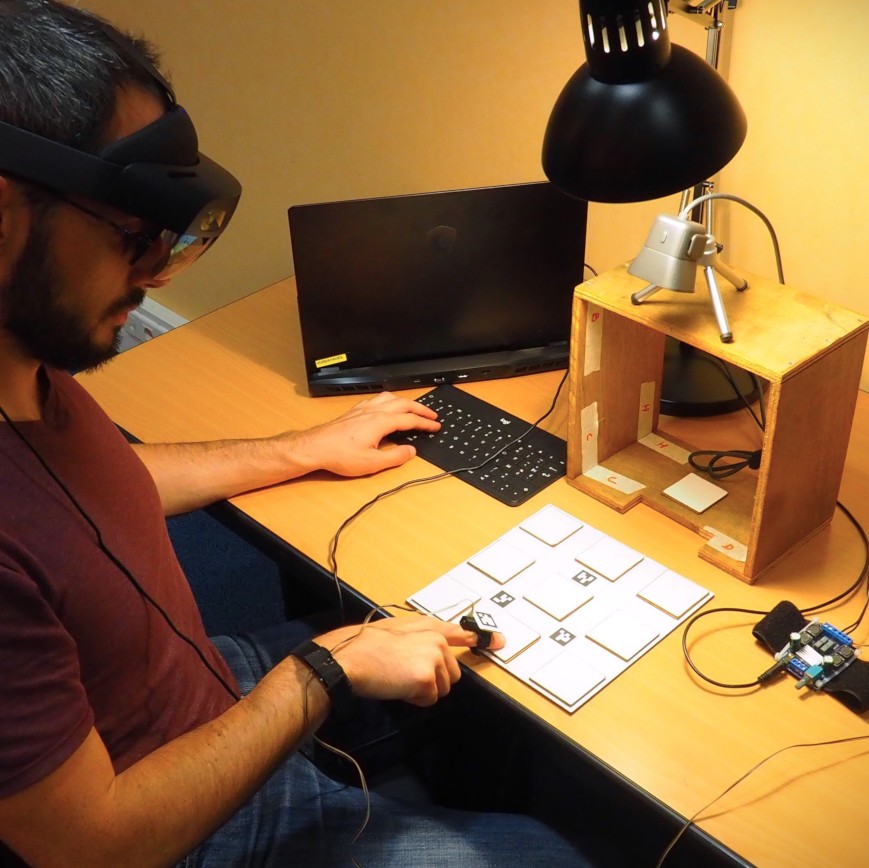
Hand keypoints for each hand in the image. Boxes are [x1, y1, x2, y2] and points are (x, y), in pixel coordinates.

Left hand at [286, 392, 439, 476]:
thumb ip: (395, 457)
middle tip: (432, 415)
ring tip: (413, 408)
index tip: (435, 426)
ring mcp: (363, 409)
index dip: (425, 423)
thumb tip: (410, 451)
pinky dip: (389, 400)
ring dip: (405, 401)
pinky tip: (386, 406)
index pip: (409, 420)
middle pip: (403, 404)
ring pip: (389, 397)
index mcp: (381, 422)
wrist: (315, 447)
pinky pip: (377, 399)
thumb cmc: (340, 454)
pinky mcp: (354, 411)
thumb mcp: (371, 463)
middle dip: (420, 409)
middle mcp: (373, 411)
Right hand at [317, 613, 504, 706]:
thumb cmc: (366, 646)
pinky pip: (431, 699)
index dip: (483, 638)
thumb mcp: (397, 630)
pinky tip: (398, 686)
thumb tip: (438, 645)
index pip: (460, 632)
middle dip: (432, 678)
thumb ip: (422, 634)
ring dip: (424, 689)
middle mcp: (437, 640)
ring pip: (443, 687)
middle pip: (451, 672)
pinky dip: (416, 698)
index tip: (501, 641)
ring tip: (399, 676)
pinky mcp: (428, 677)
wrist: (351, 658)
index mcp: (428, 626)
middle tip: (404, 672)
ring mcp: (434, 657)